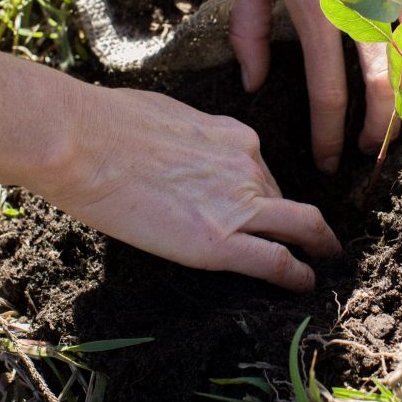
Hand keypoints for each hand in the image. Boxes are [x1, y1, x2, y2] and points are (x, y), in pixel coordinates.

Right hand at [42, 85, 340, 291]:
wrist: (81, 141)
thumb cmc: (106, 123)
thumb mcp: (169, 117)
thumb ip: (191, 139)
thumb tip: (180, 151)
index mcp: (233, 136)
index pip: (260, 172)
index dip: (268, 194)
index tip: (273, 208)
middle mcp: (246, 166)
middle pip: (280, 200)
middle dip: (296, 222)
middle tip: (311, 240)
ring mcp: (237, 203)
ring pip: (297, 228)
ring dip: (313, 246)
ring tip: (319, 262)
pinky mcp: (219, 242)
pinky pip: (276, 261)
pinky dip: (298, 275)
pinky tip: (305, 284)